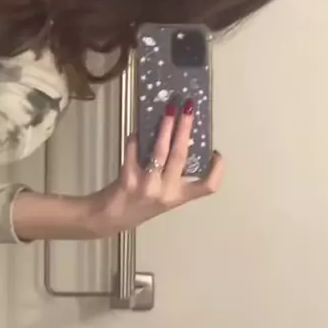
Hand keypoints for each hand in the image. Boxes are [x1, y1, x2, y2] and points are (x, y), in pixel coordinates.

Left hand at [94, 100, 224, 236]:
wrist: (110, 218)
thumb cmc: (138, 204)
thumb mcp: (162, 194)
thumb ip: (173, 173)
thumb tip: (181, 139)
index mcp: (178, 197)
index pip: (207, 187)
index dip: (217, 170)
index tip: (217, 154)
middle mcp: (165, 193)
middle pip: (181, 156)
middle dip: (185, 128)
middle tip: (189, 109)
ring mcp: (146, 186)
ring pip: (160, 151)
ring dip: (165, 127)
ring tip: (169, 110)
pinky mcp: (127, 179)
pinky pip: (134, 151)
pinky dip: (136, 138)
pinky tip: (138, 130)